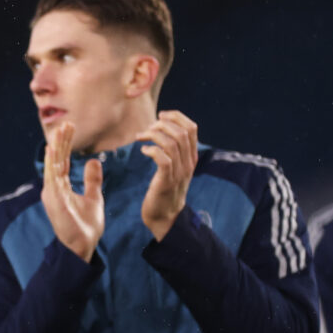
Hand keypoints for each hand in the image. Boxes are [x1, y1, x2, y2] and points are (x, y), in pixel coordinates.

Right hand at [40, 122, 103, 261]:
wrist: (84, 245)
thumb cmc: (86, 226)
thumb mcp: (93, 197)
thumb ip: (92, 180)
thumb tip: (92, 161)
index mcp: (61, 187)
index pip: (62, 161)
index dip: (66, 144)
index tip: (70, 128)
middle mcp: (53, 188)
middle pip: (56, 160)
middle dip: (61, 141)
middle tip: (66, 123)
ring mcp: (51, 194)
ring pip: (53, 165)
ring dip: (56, 147)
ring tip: (59, 130)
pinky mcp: (53, 199)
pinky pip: (52, 177)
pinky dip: (52, 163)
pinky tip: (53, 149)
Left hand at [138, 110, 198, 240]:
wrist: (165, 216)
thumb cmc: (164, 190)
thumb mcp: (173, 168)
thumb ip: (172, 151)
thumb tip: (160, 130)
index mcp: (191, 157)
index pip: (192, 128)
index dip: (176, 116)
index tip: (160, 116)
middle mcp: (188, 162)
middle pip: (182, 132)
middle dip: (163, 124)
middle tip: (147, 129)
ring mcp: (179, 172)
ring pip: (173, 143)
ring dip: (154, 135)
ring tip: (141, 137)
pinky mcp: (166, 182)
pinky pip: (163, 160)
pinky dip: (152, 150)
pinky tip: (143, 151)